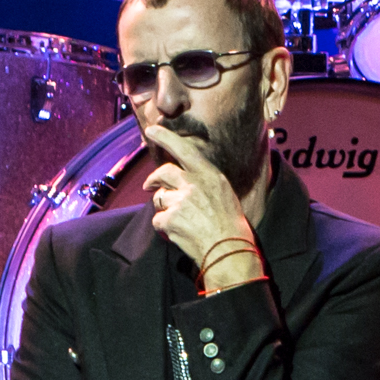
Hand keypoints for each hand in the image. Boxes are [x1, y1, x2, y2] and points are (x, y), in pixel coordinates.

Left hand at [142, 125, 262, 282]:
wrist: (229, 249)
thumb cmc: (230, 224)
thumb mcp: (224, 193)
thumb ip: (203, 181)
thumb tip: (182, 178)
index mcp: (209, 175)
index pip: (184, 149)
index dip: (165, 137)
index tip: (151, 130)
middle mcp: (193, 184)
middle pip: (163, 173)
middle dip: (153, 179)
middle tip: (149, 185)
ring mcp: (181, 201)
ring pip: (159, 198)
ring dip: (164, 208)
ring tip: (179, 220)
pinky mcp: (171, 218)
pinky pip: (158, 219)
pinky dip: (164, 227)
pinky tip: (177, 232)